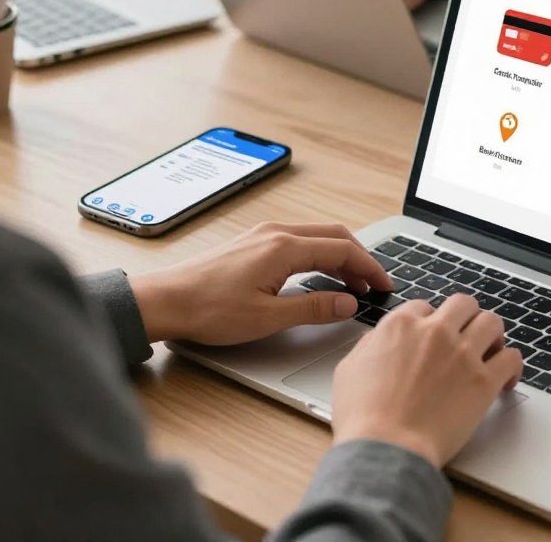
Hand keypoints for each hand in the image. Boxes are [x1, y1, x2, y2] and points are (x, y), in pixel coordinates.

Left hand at [130, 222, 392, 344]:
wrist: (165, 301)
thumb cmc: (209, 310)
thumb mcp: (267, 317)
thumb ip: (313, 308)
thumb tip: (348, 302)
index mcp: (284, 247)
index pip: (342, 249)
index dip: (369, 268)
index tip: (384, 285)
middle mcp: (276, 233)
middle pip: (333, 236)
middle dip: (359, 258)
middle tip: (375, 284)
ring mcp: (263, 235)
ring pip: (316, 236)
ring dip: (339, 256)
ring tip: (352, 283)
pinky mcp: (253, 243)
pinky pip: (298, 241)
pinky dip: (319, 255)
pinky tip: (319, 275)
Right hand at [331, 294, 522, 467]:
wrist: (386, 449)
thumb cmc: (363, 417)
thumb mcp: (349, 369)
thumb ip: (369, 346)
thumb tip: (378, 340)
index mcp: (401, 324)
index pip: (425, 306)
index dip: (430, 321)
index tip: (433, 335)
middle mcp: (435, 331)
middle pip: (463, 304)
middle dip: (465, 317)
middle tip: (467, 334)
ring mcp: (462, 354)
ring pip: (491, 322)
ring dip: (492, 334)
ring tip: (491, 349)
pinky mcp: (483, 382)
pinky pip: (511, 358)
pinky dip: (512, 365)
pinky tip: (506, 377)